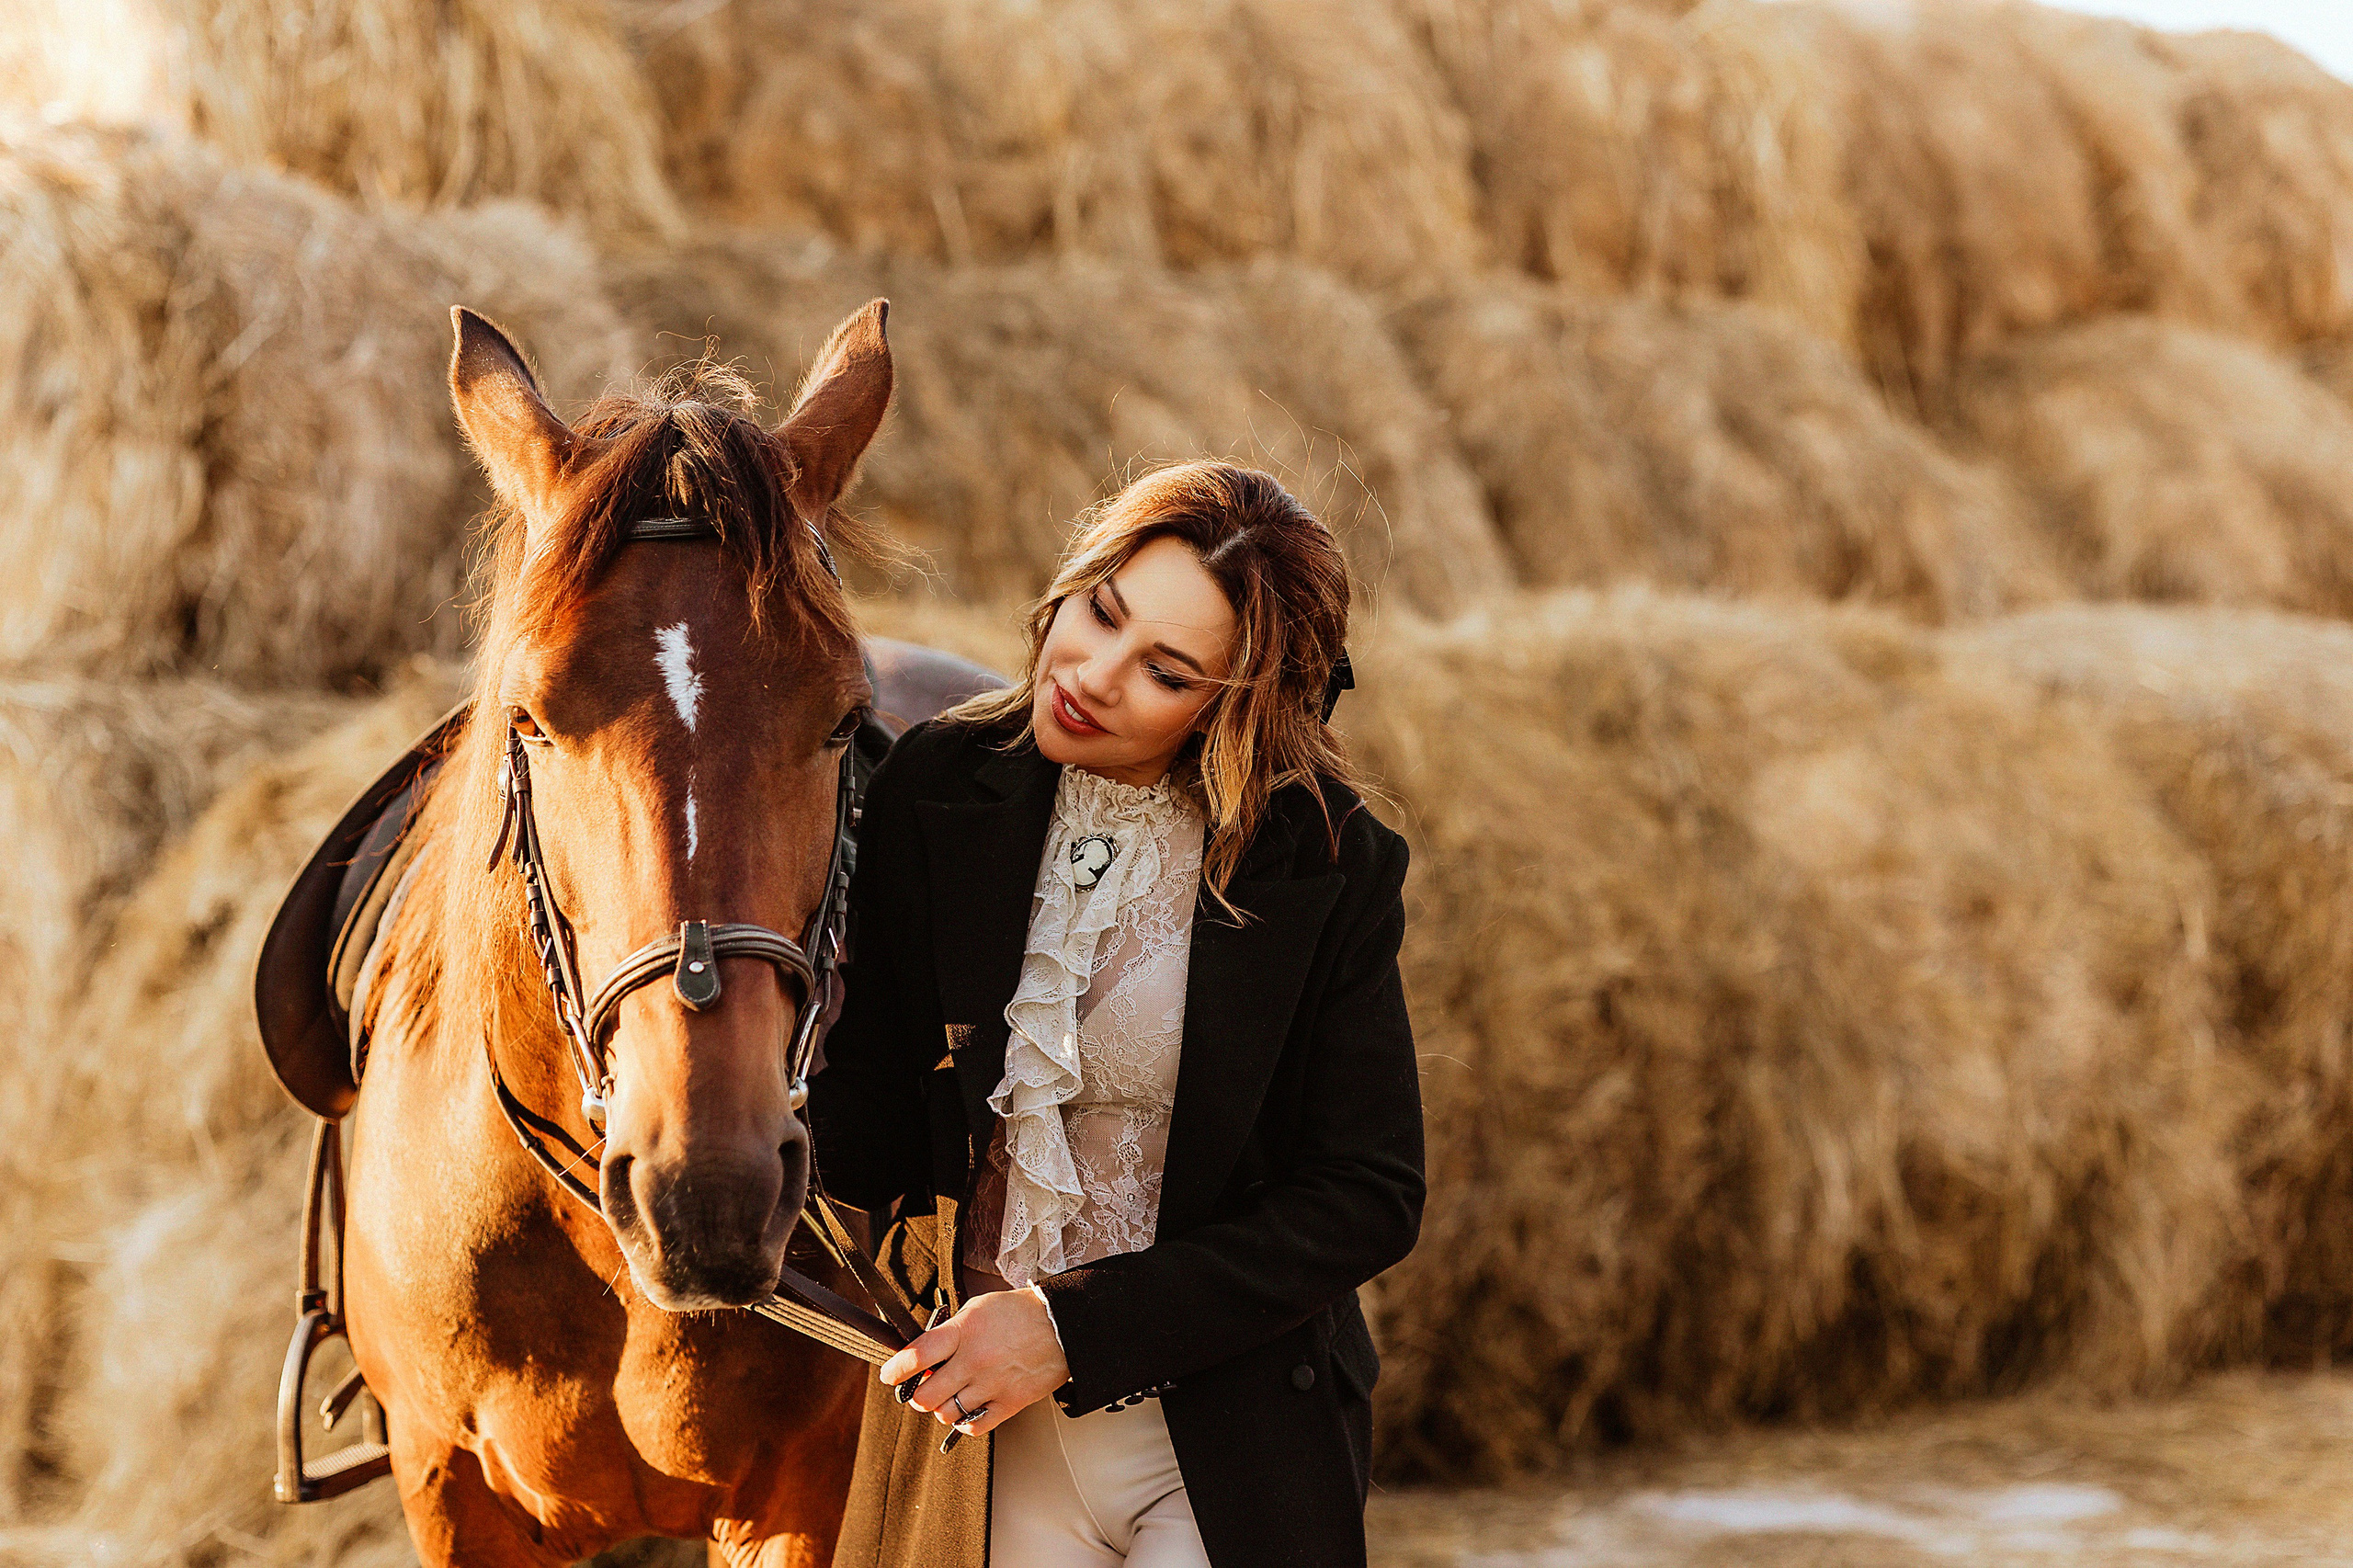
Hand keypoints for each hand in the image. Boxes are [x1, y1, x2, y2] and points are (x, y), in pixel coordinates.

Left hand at [878, 1286, 1068, 1438]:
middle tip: (921, 1388)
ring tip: (948, 1396)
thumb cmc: (1018, 1314)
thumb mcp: (977, 1308)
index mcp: (965, 1331)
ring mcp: (993, 1384)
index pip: (918, 1356)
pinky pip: (973, 1426)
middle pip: (926, 1395)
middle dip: (917, 1394)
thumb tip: (923, 1354)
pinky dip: (964, 1422)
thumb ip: (949, 1331)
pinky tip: (967, 1408)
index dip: (896, 1370)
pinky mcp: (1010, 1403)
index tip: (890, 1375)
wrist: (1062, 1325)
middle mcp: (975, 1360)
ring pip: (946, 1413)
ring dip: (940, 1408)